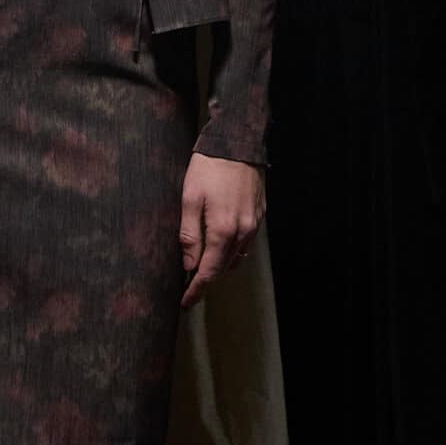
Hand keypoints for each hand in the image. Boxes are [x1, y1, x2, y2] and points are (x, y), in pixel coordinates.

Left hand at [179, 152, 265, 309]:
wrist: (238, 141)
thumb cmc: (209, 167)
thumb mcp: (189, 199)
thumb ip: (189, 234)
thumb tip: (188, 263)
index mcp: (223, 230)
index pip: (209, 271)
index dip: (197, 289)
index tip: (186, 303)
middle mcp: (243, 232)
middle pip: (224, 267)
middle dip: (207, 279)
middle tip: (189, 286)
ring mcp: (254, 224)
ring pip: (237, 257)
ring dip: (220, 265)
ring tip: (202, 266)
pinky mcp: (260, 214)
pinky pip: (246, 243)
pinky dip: (232, 250)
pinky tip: (220, 245)